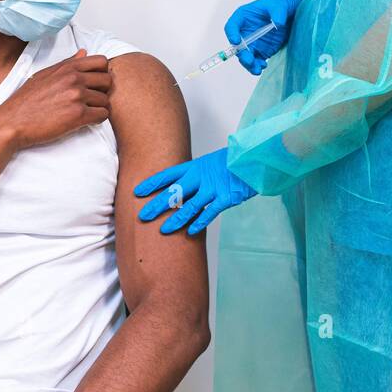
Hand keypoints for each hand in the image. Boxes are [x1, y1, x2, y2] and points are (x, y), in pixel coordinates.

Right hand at [0, 49, 111, 147]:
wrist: (12, 122)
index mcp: (67, 68)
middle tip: (92, 99)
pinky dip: (97, 119)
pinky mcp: (78, 115)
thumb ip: (67, 64)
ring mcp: (77, 96)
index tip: (94, 83)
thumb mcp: (44, 75)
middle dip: (103, 91)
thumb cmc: (25, 101)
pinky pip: (102, 115)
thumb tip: (83, 52)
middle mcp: (74, 79)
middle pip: (108, 80)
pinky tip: (86, 121)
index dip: (101, 73)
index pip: (102, 62)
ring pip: (106, 100)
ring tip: (86, 112)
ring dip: (99, 107)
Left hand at [134, 147, 256, 235]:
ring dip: (175, 219)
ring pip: (189, 206)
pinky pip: (209, 213)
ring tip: (163, 230)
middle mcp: (201, 177)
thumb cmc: (232, 162)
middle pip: (174, 192)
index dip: (152, 183)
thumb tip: (180, 188)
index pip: (168, 175)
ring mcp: (213, 188)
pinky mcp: (226, 197)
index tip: (138, 192)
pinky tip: (190, 232)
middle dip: (157, 205)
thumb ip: (195, 176)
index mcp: (195, 166)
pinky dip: (199, 223)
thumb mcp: (209, 164)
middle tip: (143, 216)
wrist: (254, 159)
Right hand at [224, 0, 308, 74]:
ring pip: (246, 56)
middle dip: (242, 54)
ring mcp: (253, 42)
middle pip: (238, 45)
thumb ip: (278, 13)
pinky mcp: (262, 50)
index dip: (232, 34)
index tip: (236, 41)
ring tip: (257, 69)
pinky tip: (263, 66)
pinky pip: (256, 60)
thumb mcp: (280, 4)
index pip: (232, 26)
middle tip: (249, 61)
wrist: (292, 10)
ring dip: (249, 64)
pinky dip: (257, 65)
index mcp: (244, 17)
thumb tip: (278, 23)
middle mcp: (245, 31)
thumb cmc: (282, 2)